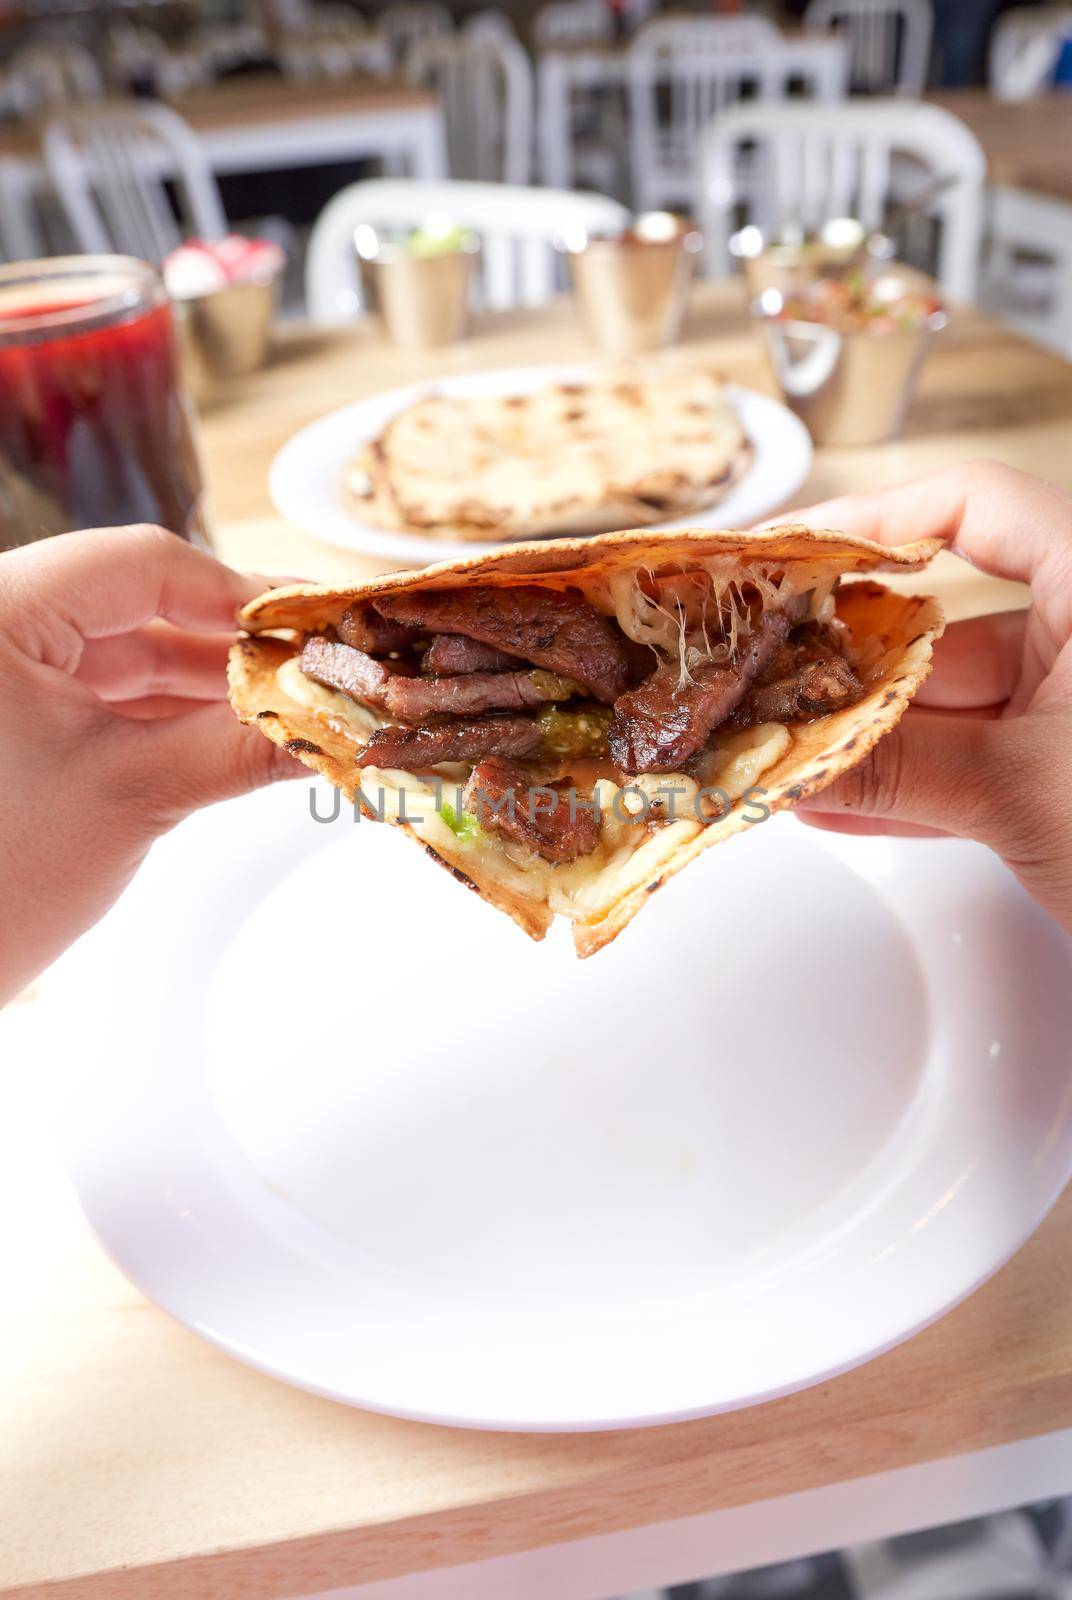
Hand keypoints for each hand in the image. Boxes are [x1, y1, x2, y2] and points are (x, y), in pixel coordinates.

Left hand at [0, 525, 298, 1004]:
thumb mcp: (133, 797)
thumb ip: (243, 746)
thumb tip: (340, 724)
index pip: (142, 565)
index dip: (240, 595)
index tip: (316, 630)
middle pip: (141, 602)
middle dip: (236, 644)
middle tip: (325, 669)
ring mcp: (5, 672)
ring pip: (131, 650)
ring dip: (212, 681)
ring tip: (295, 709)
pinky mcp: (15, 716)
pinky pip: (109, 694)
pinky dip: (174, 711)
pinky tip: (242, 730)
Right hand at [785, 460, 1071, 935]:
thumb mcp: (1027, 794)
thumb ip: (899, 770)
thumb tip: (794, 760)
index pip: (977, 506)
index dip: (878, 519)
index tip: (796, 554)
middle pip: (949, 617)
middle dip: (854, 659)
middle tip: (770, 672)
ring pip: (956, 701)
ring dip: (871, 735)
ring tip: (789, 750)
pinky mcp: (1070, 773)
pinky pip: (975, 759)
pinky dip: (911, 781)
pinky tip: (841, 803)